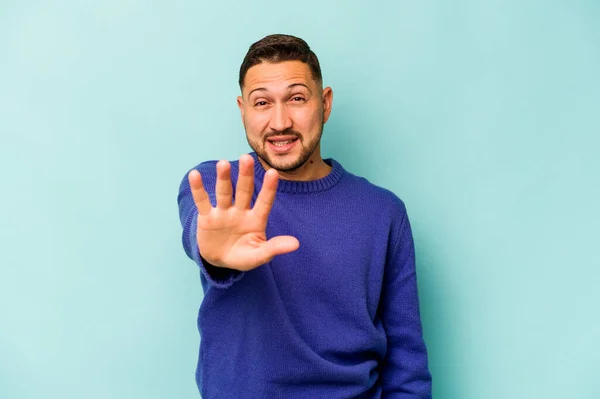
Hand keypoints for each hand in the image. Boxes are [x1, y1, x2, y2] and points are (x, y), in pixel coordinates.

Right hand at [188, 154, 299, 270]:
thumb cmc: (243, 256)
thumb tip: (296, 244)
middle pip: (244, 191)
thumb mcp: (259, 255)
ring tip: (223, 164)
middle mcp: (240, 212)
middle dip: (245, 176)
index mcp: (256, 220)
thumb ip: (274, 248)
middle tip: (246, 158)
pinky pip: (202, 201)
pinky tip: (194, 175)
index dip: (269, 188)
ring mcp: (223, 213)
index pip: (264, 202)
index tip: (273, 172)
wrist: (219, 262)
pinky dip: (198, 189)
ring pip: (224, 193)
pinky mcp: (207, 217)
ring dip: (223, 178)